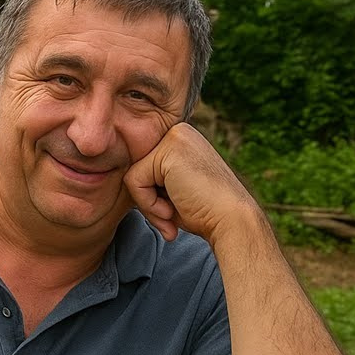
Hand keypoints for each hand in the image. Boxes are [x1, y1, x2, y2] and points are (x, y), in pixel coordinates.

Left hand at [123, 123, 259, 243]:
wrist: (232, 222)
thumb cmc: (204, 213)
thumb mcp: (172, 192)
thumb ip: (151, 181)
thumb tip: (122, 179)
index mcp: (181, 140)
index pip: (144, 169)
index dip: (152, 198)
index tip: (173, 213)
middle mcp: (178, 132)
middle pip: (136, 170)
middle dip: (148, 202)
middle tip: (171, 217)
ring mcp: (174, 138)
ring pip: (132, 176)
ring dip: (148, 205)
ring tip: (173, 214)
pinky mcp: (168, 151)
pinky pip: (133, 181)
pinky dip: (148, 204)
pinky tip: (172, 210)